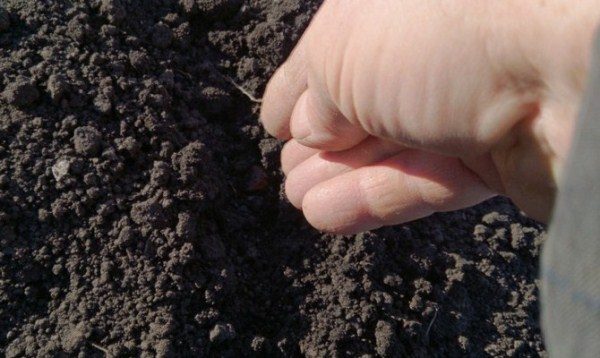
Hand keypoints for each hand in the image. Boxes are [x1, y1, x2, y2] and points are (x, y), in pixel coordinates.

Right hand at [261, 0, 599, 233]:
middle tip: (285, 172)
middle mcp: (437, 52)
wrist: (565, 70)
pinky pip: (423, 182)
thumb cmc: (444, 33)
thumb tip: (309, 127)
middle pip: (367, 105)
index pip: (337, 51)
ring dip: (339, 177)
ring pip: (392, 149)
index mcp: (398, 8)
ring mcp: (469, 106)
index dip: (300, 87)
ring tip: (297, 199)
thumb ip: (314, 92)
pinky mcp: (497, 160)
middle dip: (320, 141)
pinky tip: (324, 214)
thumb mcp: (342, 52)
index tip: (272, 121)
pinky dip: (372, 198)